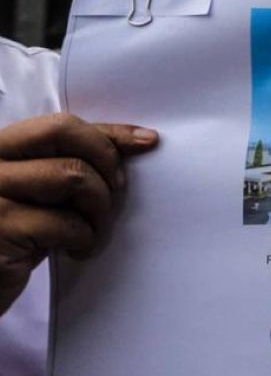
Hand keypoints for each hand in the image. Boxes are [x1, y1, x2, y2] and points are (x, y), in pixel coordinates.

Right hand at [0, 114, 157, 315]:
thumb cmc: (19, 237)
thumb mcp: (43, 194)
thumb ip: (73, 163)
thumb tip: (142, 140)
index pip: (59, 125)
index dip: (108, 133)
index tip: (146, 141)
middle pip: (63, 135)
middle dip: (104, 161)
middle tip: (114, 195)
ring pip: (72, 176)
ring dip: (100, 209)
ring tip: (93, 232)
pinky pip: (66, 223)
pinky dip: (86, 239)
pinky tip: (76, 250)